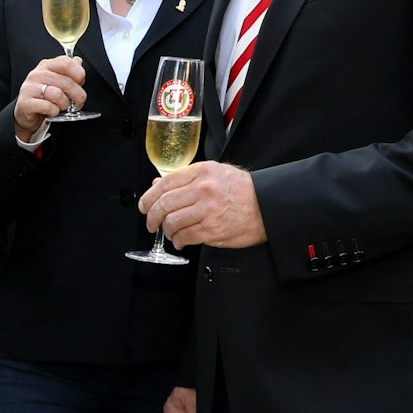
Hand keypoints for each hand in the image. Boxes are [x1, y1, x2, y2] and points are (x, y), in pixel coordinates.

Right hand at [14, 55, 86, 139]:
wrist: (27, 112)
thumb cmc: (45, 96)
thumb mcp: (58, 81)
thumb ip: (69, 71)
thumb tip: (78, 61)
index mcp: (46, 65)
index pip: (66, 63)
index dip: (79, 74)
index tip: (80, 83)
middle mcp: (36, 74)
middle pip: (66, 81)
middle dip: (78, 95)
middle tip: (78, 102)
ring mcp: (29, 88)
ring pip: (57, 94)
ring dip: (65, 104)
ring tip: (63, 106)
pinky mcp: (25, 103)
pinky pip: (47, 106)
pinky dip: (54, 111)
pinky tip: (53, 111)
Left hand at [139, 161, 266, 248]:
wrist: (268, 205)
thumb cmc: (242, 189)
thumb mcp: (215, 173)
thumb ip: (187, 178)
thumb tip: (158, 184)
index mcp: (202, 172)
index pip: (165, 183)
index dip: (149, 196)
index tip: (144, 205)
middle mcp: (203, 189)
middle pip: (164, 203)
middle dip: (152, 216)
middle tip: (150, 222)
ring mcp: (208, 210)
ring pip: (172, 222)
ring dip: (166, 230)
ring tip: (169, 232)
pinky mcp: (213, 229)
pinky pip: (186, 236)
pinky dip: (178, 240)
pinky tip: (180, 240)